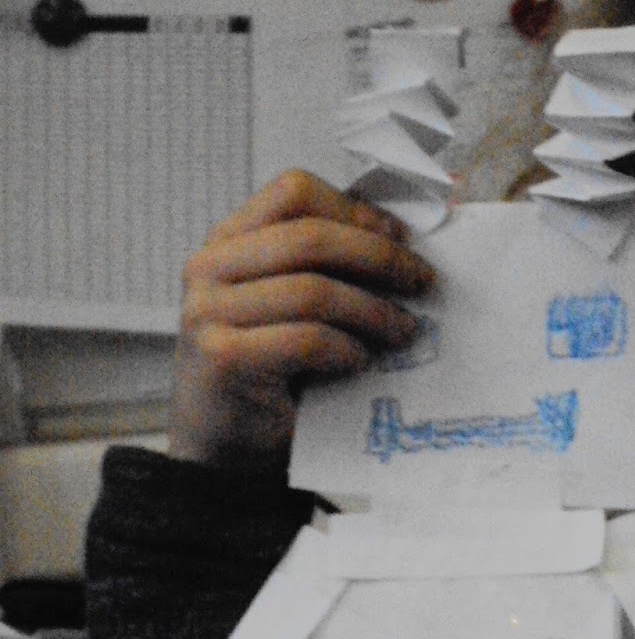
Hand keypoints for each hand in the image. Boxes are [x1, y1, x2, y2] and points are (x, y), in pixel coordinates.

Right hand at [169, 171, 433, 473]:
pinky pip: (305, 339)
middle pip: (309, 237)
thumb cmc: (271, 372)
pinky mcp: (223, 357)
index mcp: (230, 241)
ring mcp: (208, 312)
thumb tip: (404, 240)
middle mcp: (209, 267)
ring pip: (311, 290)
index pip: (294, 192)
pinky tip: (362, 361)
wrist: (224, 447)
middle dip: (379, 257)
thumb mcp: (293, 304)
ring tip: (403, 330)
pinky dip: (346, 348)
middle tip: (422, 282)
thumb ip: (326, 267)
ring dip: (372, 309)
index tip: (400, 238)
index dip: (355, 211)